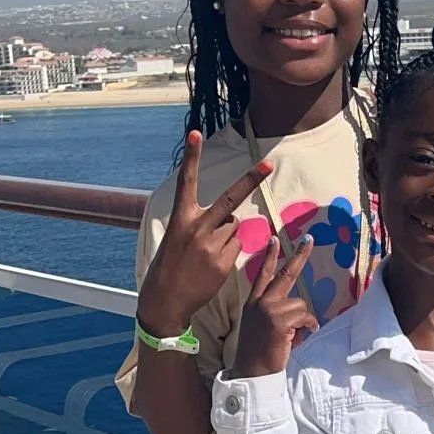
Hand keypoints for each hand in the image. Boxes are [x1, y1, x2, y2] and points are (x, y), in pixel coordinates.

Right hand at [137, 131, 271, 335]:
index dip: (192, 156)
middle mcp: (197, 228)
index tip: (196, 133)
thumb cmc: (171, 265)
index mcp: (181, 218)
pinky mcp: (223, 263)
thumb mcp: (179, 237)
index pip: (186, 181)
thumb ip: (203, 224)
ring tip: (207, 252)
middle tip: (268, 164)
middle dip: (250, 180)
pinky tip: (212, 265)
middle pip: (229, 199)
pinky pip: (236, 247)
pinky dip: (229, 252)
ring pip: (234, 228)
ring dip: (227, 234)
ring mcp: (211, 246)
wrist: (166, 299)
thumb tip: (232, 220)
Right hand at [232, 235, 317, 376]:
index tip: (274, 239)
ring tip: (291, 335)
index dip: (270, 256)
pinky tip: (296, 338)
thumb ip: (275, 312)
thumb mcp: (260, 326)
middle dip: (299, 255)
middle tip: (308, 238)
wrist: (251, 370)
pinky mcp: (279, 320)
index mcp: (253, 302)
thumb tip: (299, 310)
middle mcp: (260, 302)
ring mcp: (269, 309)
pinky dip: (307, 327)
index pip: (263, 274)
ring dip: (302, 320)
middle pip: (285, 274)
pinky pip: (305, 317)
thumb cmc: (259, 352)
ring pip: (300, 303)